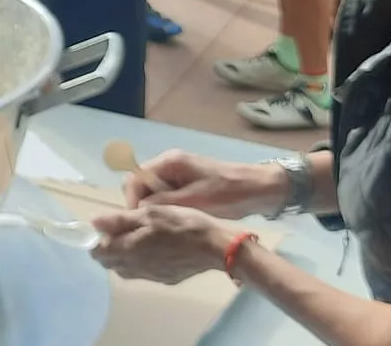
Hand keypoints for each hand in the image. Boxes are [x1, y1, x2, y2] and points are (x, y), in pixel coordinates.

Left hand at [90, 205, 236, 284]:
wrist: (214, 247)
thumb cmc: (181, 224)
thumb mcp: (149, 213)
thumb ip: (119, 220)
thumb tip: (93, 222)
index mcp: (128, 250)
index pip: (98, 252)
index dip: (96, 239)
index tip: (104, 227)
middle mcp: (136, 268)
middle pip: (110, 263)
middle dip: (108, 248)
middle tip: (120, 229)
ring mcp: (151, 276)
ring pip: (125, 270)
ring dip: (123, 256)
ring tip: (135, 237)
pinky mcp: (165, 279)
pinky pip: (143, 273)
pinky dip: (139, 262)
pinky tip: (152, 249)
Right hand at [124, 150, 287, 219]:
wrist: (258, 190)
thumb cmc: (227, 193)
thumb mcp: (193, 200)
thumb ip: (163, 203)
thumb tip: (138, 211)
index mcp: (168, 162)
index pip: (134, 178)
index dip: (132, 200)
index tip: (138, 222)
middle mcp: (168, 164)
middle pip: (140, 184)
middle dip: (142, 206)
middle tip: (151, 227)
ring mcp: (177, 175)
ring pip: (152, 193)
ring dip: (154, 209)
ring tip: (163, 228)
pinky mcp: (185, 185)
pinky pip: (165, 197)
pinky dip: (165, 210)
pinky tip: (173, 224)